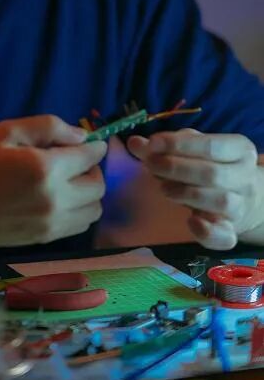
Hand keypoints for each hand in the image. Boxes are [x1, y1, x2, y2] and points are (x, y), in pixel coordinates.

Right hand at [0, 115, 106, 248]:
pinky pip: (80, 226)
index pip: (90, 156)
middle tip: (73, 160)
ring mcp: (53, 223)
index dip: (94, 146)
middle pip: (98, 185)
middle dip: (92, 169)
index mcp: (46, 168)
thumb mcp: (6, 132)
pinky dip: (79, 211)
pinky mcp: (46, 240)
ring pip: (94, 209)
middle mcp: (56, 199)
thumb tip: (82, 135)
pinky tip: (58, 200)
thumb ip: (48, 127)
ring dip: (88, 193)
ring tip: (67, 182)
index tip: (90, 142)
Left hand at [127, 128, 262, 248]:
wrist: (244, 197)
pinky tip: (190, 222)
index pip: (210, 146)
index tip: (152, 144)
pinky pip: (225, 236)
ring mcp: (240, 206)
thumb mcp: (193, 150)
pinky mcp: (233, 231)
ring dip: (186, 194)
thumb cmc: (212, 165)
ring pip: (220, 201)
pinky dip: (207, 232)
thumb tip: (135, 143)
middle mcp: (244, 177)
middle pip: (212, 173)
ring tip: (164, 188)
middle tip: (152, 166)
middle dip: (176, 169)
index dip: (178, 144)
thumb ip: (165, 146)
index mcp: (239, 149)